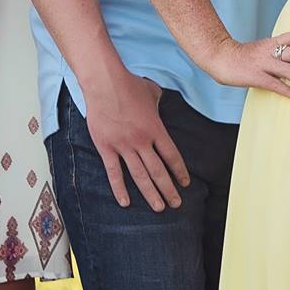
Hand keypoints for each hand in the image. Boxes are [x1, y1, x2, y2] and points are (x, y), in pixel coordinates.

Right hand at [80, 67, 189, 211]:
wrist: (104, 82)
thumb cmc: (129, 84)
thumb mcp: (152, 92)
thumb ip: (159, 102)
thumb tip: (160, 103)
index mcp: (156, 128)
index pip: (172, 156)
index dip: (180, 172)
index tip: (185, 184)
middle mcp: (142, 140)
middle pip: (158, 170)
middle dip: (169, 189)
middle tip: (176, 204)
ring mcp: (123, 145)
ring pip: (140, 176)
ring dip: (150, 193)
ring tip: (159, 207)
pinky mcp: (106, 147)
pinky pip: (114, 172)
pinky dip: (119, 189)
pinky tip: (125, 202)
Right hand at [201, 31, 289, 99]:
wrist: (220, 57)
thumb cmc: (242, 56)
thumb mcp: (261, 49)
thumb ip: (276, 53)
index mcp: (271, 42)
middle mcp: (268, 51)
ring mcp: (262, 63)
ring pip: (287, 71)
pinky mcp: (255, 76)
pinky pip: (276, 85)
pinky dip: (289, 91)